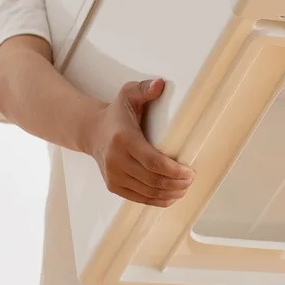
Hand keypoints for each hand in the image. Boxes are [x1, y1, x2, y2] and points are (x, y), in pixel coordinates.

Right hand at [85, 78, 194, 206]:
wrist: (93, 131)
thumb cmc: (117, 113)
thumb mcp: (129, 94)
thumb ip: (145, 88)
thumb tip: (160, 84)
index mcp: (124, 140)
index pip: (152, 162)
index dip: (173, 171)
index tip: (189, 171)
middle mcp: (116, 161)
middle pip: (152, 180)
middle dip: (175, 183)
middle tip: (191, 180)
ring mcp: (113, 176)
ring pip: (146, 192)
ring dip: (169, 193)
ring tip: (185, 188)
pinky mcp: (113, 186)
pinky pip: (138, 198)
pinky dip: (156, 200)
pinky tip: (170, 197)